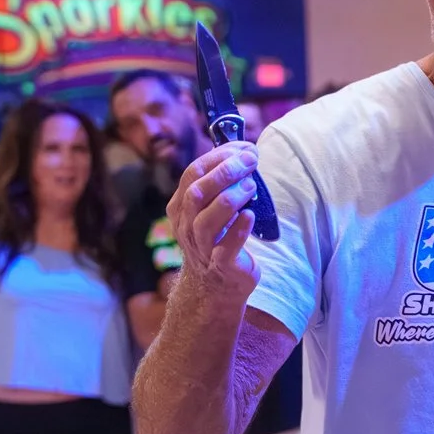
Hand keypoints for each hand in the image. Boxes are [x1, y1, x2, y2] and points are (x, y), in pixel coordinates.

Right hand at [169, 143, 262, 306]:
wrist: (216, 285)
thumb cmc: (219, 239)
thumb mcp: (210, 210)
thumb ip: (220, 183)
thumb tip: (243, 150)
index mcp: (181, 207)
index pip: (192, 174)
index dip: (217, 157)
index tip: (243, 148)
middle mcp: (186, 225)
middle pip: (197, 193)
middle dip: (225, 172)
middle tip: (251, 160)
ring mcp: (201, 247)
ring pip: (207, 219)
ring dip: (230, 198)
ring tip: (252, 186)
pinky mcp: (221, 266)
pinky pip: (226, 246)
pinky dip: (239, 229)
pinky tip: (250, 215)